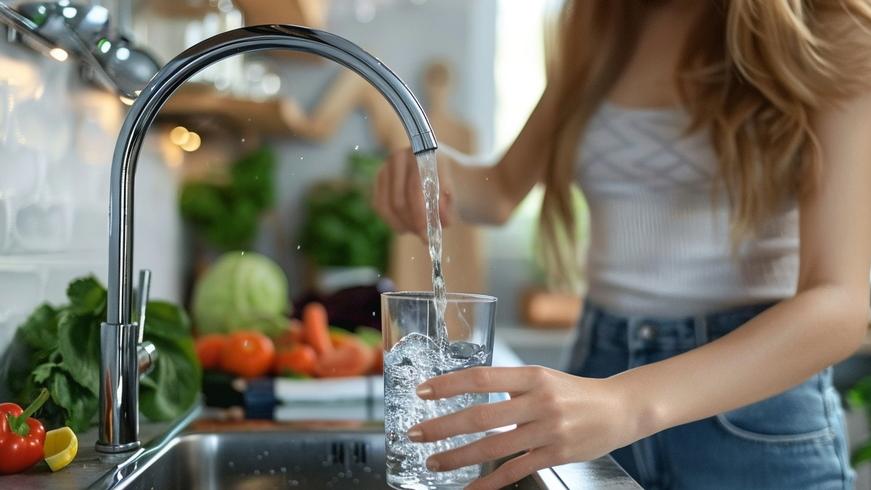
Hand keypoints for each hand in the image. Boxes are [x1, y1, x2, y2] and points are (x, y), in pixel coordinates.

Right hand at [373, 148, 453, 237]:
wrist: (439, 172)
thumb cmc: (449, 184)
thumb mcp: (455, 192)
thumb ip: (448, 205)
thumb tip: (441, 221)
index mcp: (422, 154)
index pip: (416, 189)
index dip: (421, 214)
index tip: (430, 234)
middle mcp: (401, 157)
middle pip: (400, 201)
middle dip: (413, 223)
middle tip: (426, 238)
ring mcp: (387, 168)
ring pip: (390, 206)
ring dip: (405, 224)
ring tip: (419, 232)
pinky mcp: (379, 180)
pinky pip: (380, 207)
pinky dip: (394, 222)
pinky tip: (407, 227)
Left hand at [408, 366, 641, 488]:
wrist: (620, 409)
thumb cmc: (575, 392)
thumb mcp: (543, 378)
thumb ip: (511, 386)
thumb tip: (469, 391)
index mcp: (533, 376)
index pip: (482, 378)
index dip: (449, 385)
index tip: (423, 391)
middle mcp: (539, 401)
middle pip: (482, 415)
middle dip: (443, 426)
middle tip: (416, 433)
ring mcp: (548, 430)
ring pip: (494, 446)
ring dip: (458, 456)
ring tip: (433, 461)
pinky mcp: (556, 454)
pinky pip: (515, 470)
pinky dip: (489, 482)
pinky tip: (470, 488)